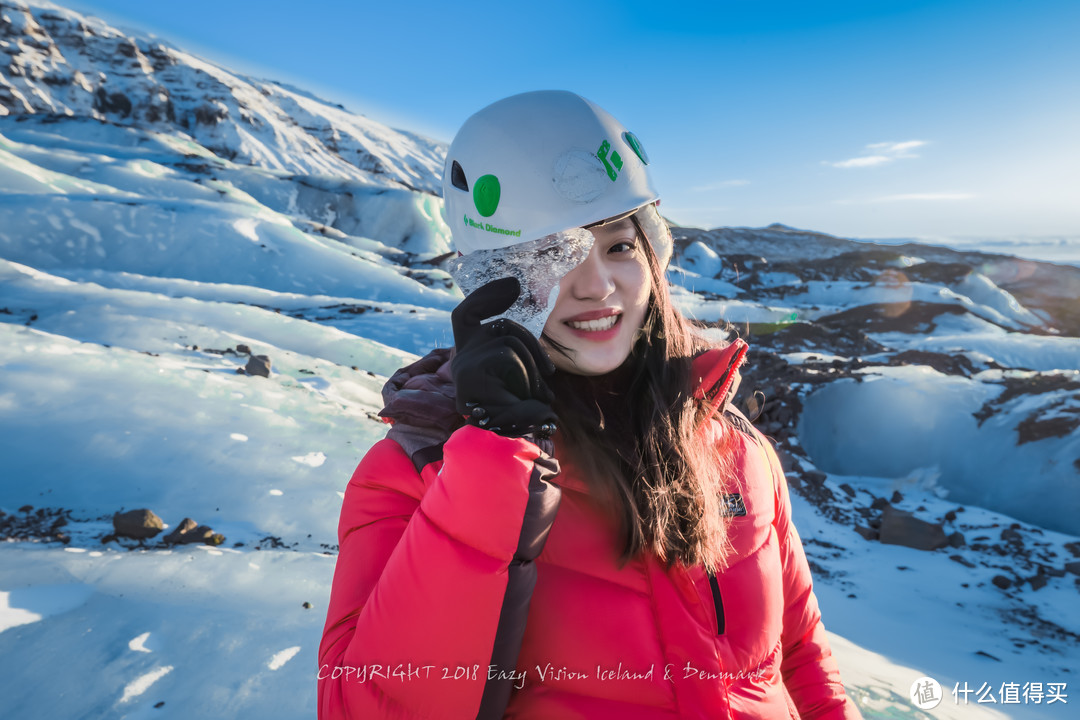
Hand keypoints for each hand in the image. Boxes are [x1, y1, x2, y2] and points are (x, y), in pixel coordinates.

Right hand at [451, 277, 557, 437]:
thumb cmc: (519, 418)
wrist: (505, 453)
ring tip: (535, 396)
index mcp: (469, 356)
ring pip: (509, 342)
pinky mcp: (469, 375)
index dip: (485, 297)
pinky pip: (509, 358)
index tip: (512, 286)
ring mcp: (462, 366)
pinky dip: (525, 377)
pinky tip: (524, 398)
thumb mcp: (520, 379)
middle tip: (549, 372)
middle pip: (500, 326)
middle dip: (532, 345)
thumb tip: (529, 327)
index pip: (466, 314)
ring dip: (532, 370)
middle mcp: (460, 358)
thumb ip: (518, 354)